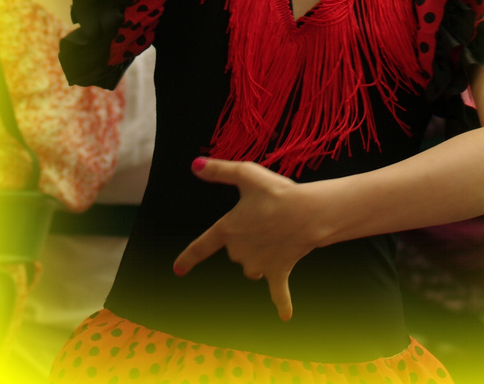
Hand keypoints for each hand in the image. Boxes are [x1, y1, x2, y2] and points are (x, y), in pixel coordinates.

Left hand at [173, 157, 318, 320]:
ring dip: (260, 255)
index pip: (201, 246)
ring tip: (276, 233)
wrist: (306, 212)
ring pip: (253, 266)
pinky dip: (282, 304)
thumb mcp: (245, 174)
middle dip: (247, 237)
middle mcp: (239, 252)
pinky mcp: (278, 272)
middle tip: (266, 216)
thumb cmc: (275, 192)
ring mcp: (258, 265)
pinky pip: (279, 293)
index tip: (178, 270)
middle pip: (236, 251)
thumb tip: (194, 165)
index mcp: (227, 230)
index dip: (188, 258)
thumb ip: (218, 170)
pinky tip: (285, 318)